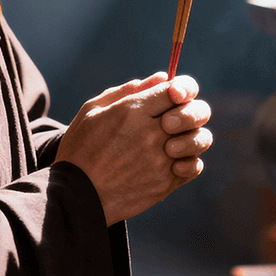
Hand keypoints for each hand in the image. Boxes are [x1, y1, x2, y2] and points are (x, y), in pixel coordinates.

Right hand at [53, 72, 211, 225]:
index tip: (176, 94)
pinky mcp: (164, 184)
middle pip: (196, 112)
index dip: (184, 88)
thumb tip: (162, 78)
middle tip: (178, 119)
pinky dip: (189, 162)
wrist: (74, 197)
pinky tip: (173, 161)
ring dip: (194, 136)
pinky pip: (194, 167)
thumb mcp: (93, 110)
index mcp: (132, 111)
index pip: (177, 89)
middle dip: (194, 110)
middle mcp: (150, 134)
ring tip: (174, 142)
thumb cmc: (80, 149)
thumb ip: (128, 91)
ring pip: (200, 139)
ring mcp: (159, 160)